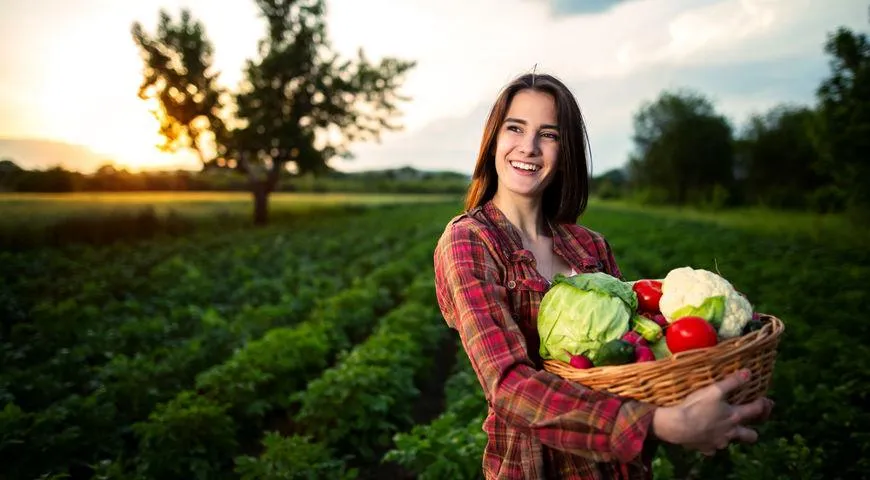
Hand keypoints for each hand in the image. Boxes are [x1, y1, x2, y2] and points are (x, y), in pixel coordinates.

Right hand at [652, 369, 773, 454]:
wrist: (677, 426)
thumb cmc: (696, 406)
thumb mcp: (714, 390)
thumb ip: (732, 382)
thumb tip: (749, 372)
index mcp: (734, 416)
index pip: (755, 410)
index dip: (762, 404)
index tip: (764, 400)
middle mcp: (730, 432)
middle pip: (750, 436)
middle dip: (752, 431)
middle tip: (748, 424)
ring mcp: (719, 442)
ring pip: (730, 443)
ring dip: (729, 436)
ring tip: (723, 430)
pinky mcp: (706, 448)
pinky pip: (712, 449)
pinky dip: (711, 443)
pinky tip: (705, 437)